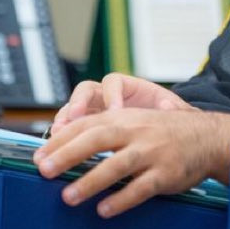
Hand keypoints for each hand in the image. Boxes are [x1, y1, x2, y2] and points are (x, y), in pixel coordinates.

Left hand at [34, 108, 229, 217]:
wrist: (209, 137)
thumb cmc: (166, 131)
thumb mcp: (137, 121)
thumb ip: (107, 130)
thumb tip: (66, 147)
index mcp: (127, 117)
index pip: (88, 124)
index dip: (62, 138)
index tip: (39, 155)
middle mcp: (138, 132)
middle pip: (98, 139)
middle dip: (68, 154)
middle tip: (44, 171)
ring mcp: (153, 152)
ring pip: (117, 165)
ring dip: (90, 181)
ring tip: (68, 197)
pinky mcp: (166, 173)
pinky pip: (141, 188)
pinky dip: (121, 199)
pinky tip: (104, 210)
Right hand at [50, 73, 188, 134]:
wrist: (161, 134)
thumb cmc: (163, 118)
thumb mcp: (170, 111)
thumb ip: (172, 109)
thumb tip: (169, 107)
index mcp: (127, 88)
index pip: (114, 82)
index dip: (112, 94)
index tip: (115, 111)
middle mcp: (105, 97)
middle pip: (86, 91)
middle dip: (78, 102)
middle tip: (75, 116)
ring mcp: (92, 113)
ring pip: (71, 108)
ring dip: (65, 120)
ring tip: (59, 133)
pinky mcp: (85, 130)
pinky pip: (68, 129)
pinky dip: (62, 137)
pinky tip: (58, 146)